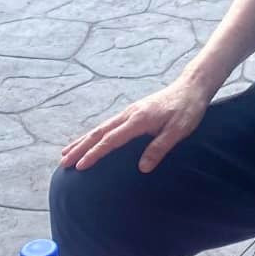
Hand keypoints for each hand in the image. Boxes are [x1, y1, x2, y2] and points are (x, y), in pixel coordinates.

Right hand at [60, 76, 211, 172]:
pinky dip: (94, 135)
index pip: (111, 139)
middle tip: (62, 162)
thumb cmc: (188, 110)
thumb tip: (142, 168)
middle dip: (79, 148)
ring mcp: (129, 112)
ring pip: (100, 128)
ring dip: (82, 141)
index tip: (80, 166)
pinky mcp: (133, 113)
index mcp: (139, 119)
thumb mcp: (179, 131)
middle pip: (99, 132)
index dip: (95, 153)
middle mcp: (129, 114)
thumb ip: (160, 148)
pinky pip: (108, 126)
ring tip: (65, 153)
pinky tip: (89, 141)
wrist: (192, 87)